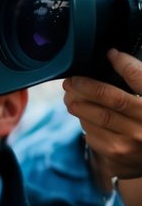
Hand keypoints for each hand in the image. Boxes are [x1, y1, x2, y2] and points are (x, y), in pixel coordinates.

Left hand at [62, 49, 141, 179]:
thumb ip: (136, 84)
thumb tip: (111, 58)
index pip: (141, 80)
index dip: (125, 64)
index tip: (111, 54)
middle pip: (113, 99)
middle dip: (88, 86)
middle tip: (73, 79)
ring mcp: (132, 140)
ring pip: (98, 116)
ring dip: (78, 102)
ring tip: (70, 93)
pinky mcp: (115, 151)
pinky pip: (91, 131)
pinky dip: (83, 118)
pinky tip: (80, 111)